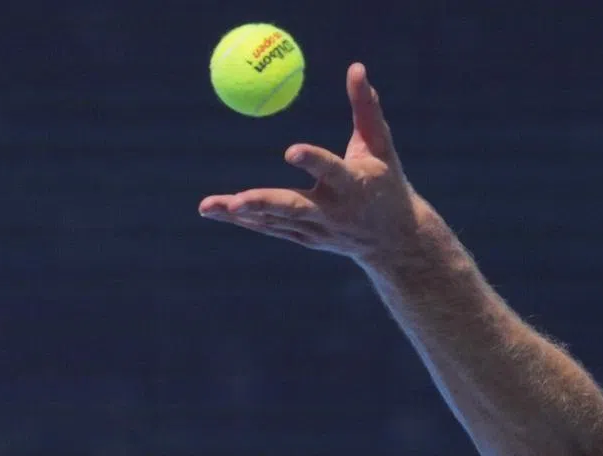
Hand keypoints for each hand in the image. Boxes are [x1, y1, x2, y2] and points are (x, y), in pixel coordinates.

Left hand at [199, 63, 423, 260]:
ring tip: (207, 206)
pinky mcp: (305, 238)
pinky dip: (246, 220)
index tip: (290, 151)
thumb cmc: (386, 184)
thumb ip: (366, 109)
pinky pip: (271, 228)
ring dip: (241, 214)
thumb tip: (356, 67)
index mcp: (353, 186)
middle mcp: (333, 211)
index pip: (332, 171)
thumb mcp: (381, 148)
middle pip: (294, 207)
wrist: (395, 241)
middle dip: (264, 204)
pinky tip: (218, 210)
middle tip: (237, 200)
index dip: (312, 161)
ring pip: (274, 221)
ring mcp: (316, 229)